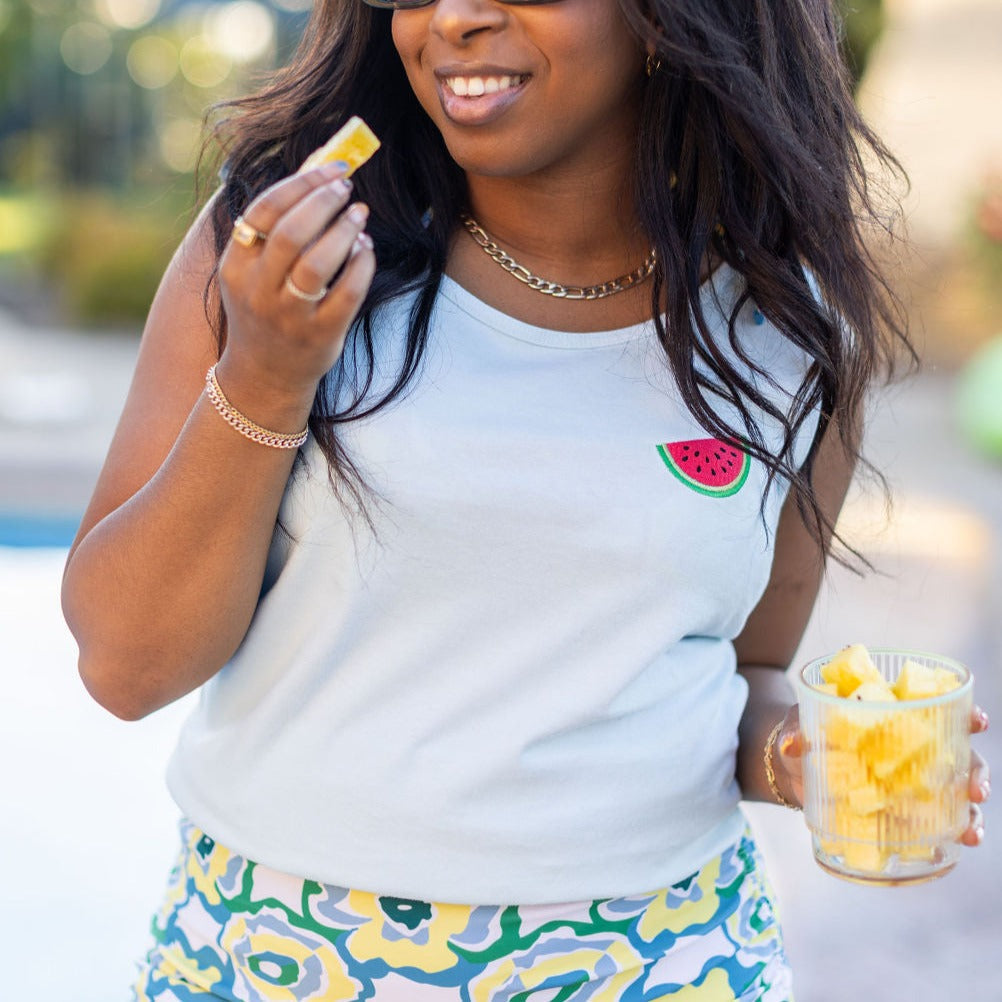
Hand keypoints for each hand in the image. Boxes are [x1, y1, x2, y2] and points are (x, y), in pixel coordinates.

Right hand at [216, 162, 375, 406]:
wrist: (264, 375)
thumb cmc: (265, 309)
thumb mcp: (254, 269)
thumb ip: (278, 221)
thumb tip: (318, 163)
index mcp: (235, 265)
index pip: (264, 211)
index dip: (302, 183)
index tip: (332, 168)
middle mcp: (258, 291)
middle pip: (291, 233)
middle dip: (324, 202)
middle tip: (347, 188)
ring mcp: (289, 316)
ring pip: (317, 264)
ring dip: (343, 232)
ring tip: (359, 214)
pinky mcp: (320, 336)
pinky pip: (346, 294)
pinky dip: (360, 266)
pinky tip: (365, 249)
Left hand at [774, 704, 990, 845]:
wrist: (789, 767)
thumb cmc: (802, 732)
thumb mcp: (798, 723)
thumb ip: (796, 730)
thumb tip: (792, 744)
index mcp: (894, 713)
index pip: (939, 708)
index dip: (964, 713)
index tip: (977, 721)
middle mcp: (913, 746)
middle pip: (959, 754)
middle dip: (977, 771)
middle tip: (976, 790)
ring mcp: (911, 779)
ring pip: (956, 793)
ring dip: (972, 812)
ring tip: (972, 833)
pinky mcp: (901, 808)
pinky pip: (934, 820)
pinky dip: (950, 832)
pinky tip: (958, 844)